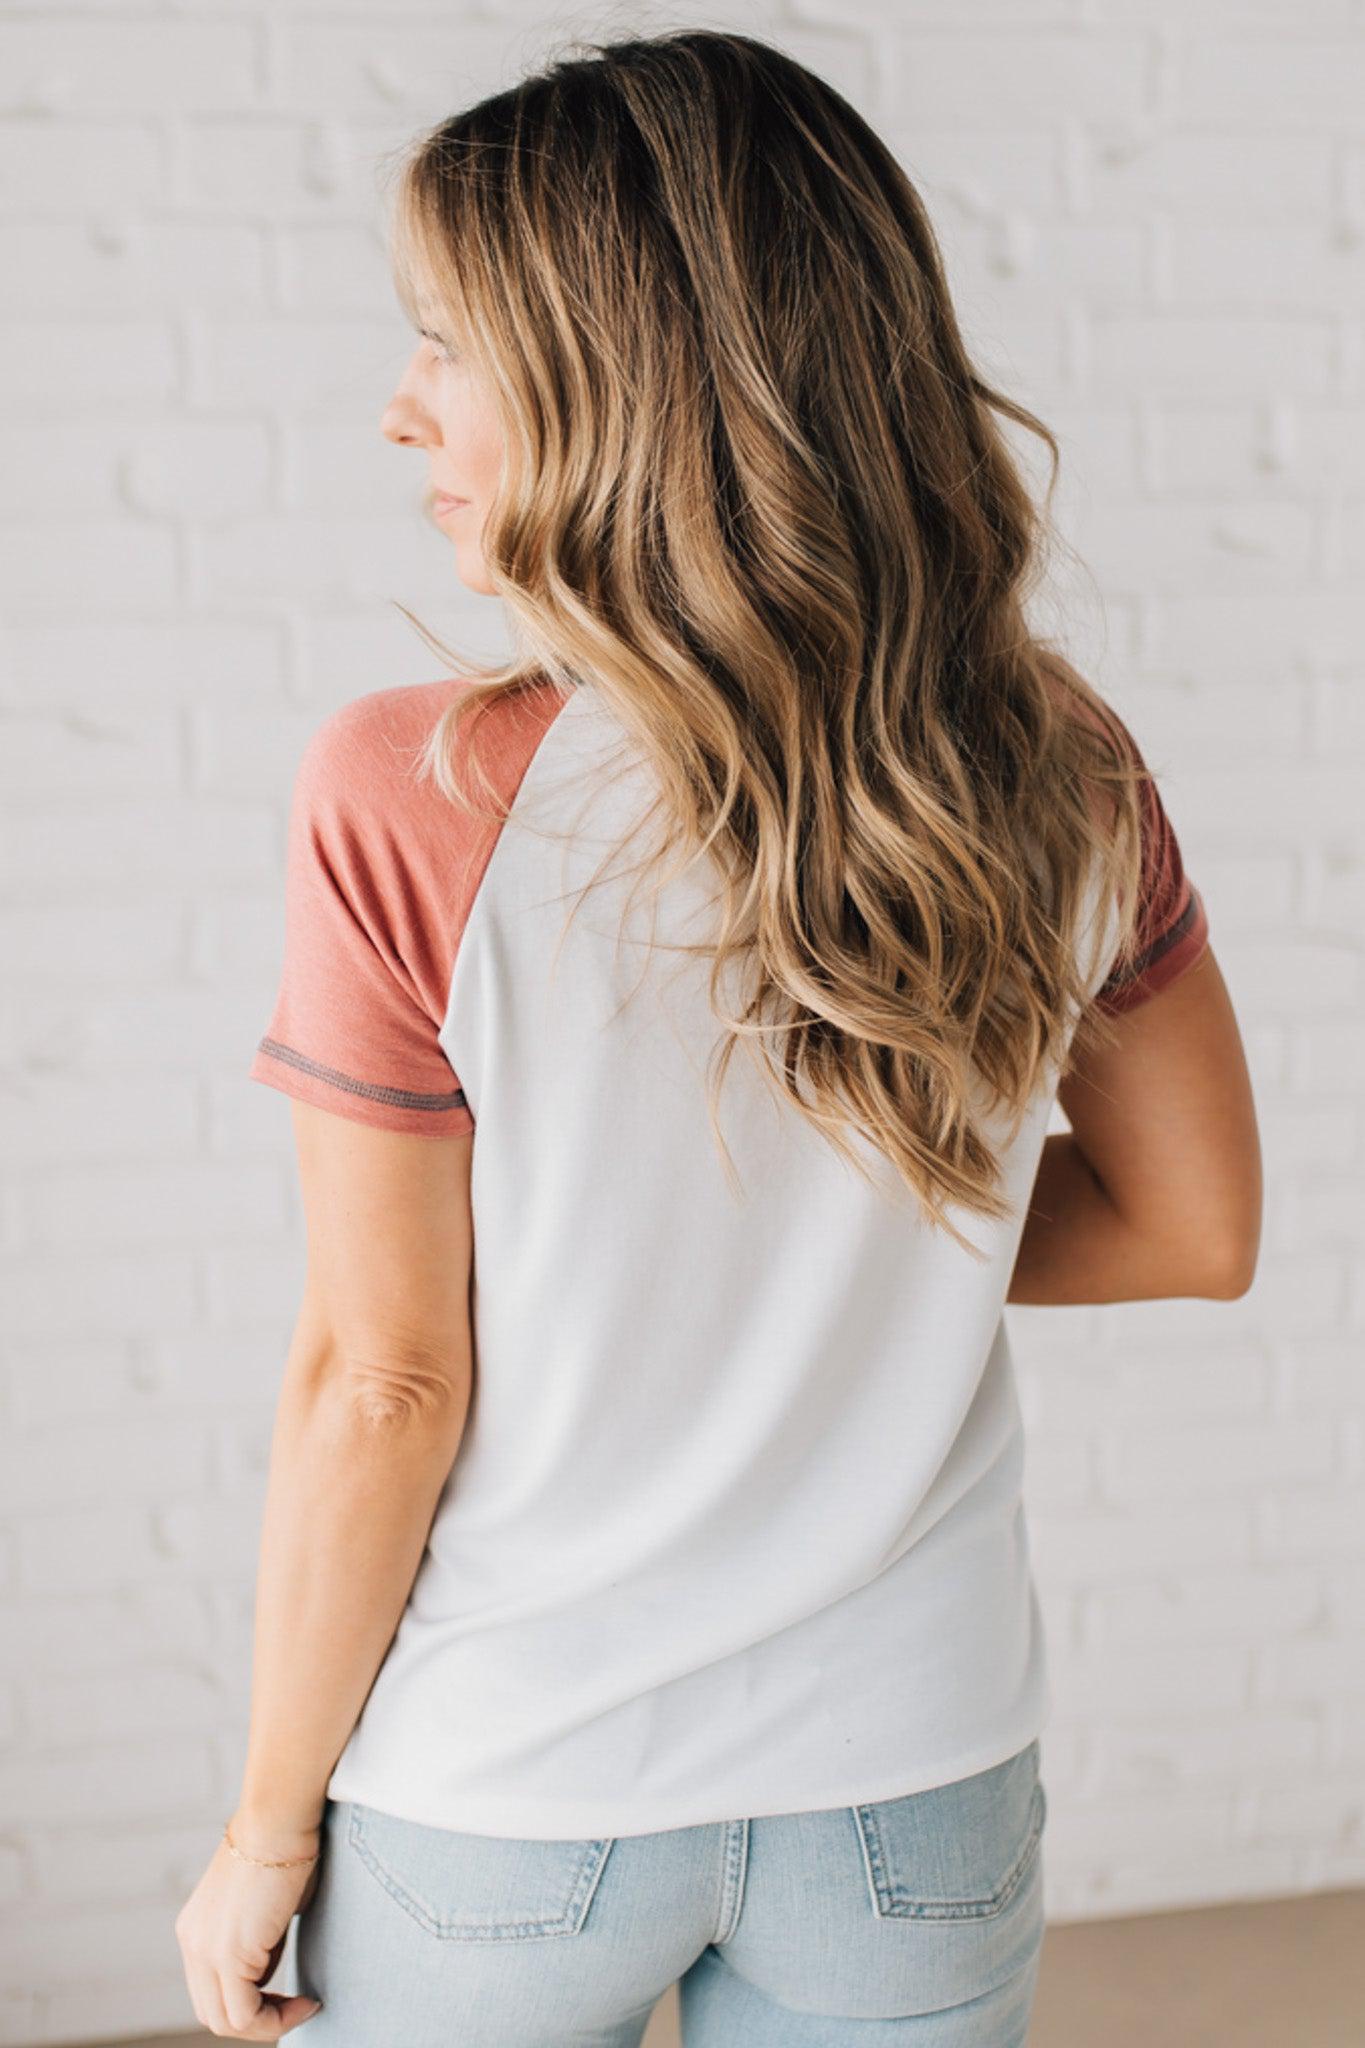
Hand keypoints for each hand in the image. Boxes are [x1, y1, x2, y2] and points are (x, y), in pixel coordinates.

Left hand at [174, 1820, 324, 2037]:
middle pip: (213, 2013)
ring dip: (268, 2023)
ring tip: (304, 2006)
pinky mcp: (227, 1954)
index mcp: (196, 1929)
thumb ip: (259, 1940)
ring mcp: (205, 1951)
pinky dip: (275, 2020)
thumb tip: (270, 1965)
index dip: (250, 2001)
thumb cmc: (285, 1848)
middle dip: (258, 2019)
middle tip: (297, 2006)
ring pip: (226, 2020)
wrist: (279, 1819)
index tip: (289, 1993)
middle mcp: (192, 1943)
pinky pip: (245, 2014)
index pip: (212, 1990)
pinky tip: (306, 2002)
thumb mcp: (264, 1905)